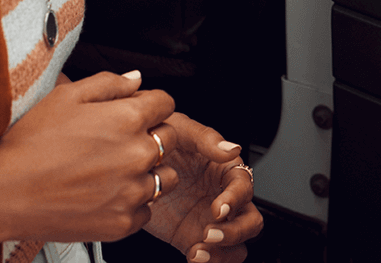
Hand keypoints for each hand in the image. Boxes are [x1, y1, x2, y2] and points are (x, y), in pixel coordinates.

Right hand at [0, 70, 177, 243]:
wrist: (5, 193)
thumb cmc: (30, 144)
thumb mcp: (66, 96)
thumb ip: (109, 83)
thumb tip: (137, 79)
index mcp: (127, 119)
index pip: (167, 103)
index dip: (151, 104)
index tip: (138, 112)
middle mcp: (137, 155)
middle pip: (171, 139)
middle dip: (153, 135)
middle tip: (121, 142)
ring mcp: (132, 192)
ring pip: (166, 177)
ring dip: (150, 171)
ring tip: (116, 171)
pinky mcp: (123, 222)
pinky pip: (148, 210)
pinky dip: (133, 203)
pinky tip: (107, 194)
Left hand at [143, 113, 262, 262]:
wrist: (130, 165)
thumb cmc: (160, 141)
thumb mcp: (180, 130)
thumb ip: (206, 138)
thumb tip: (231, 148)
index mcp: (225, 170)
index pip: (244, 188)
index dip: (234, 200)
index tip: (216, 209)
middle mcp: (223, 197)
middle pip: (251, 221)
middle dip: (235, 232)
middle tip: (209, 234)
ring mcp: (209, 220)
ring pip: (237, 245)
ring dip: (225, 253)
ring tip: (198, 251)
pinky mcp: (192, 237)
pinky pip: (212, 257)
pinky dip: (208, 261)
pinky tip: (192, 255)